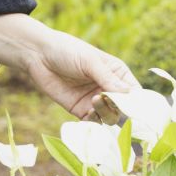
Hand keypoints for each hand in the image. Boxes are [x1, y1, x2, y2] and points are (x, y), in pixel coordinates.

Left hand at [0, 14, 138, 120]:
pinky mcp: (81, 111)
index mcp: (117, 73)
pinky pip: (93, 124)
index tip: (137, 110)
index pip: (135, 93)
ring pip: (110, 118)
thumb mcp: (89, 61)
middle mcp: (109, 89)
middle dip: (119, 108)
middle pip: (124, 109)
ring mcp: (95, 101)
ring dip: (105, 113)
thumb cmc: (66, 50)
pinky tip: (88, 115)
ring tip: (94, 101)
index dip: (138, 103)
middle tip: (107, 100)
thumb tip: (129, 95)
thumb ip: (108, 78)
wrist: (38, 56)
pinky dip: (93, 124)